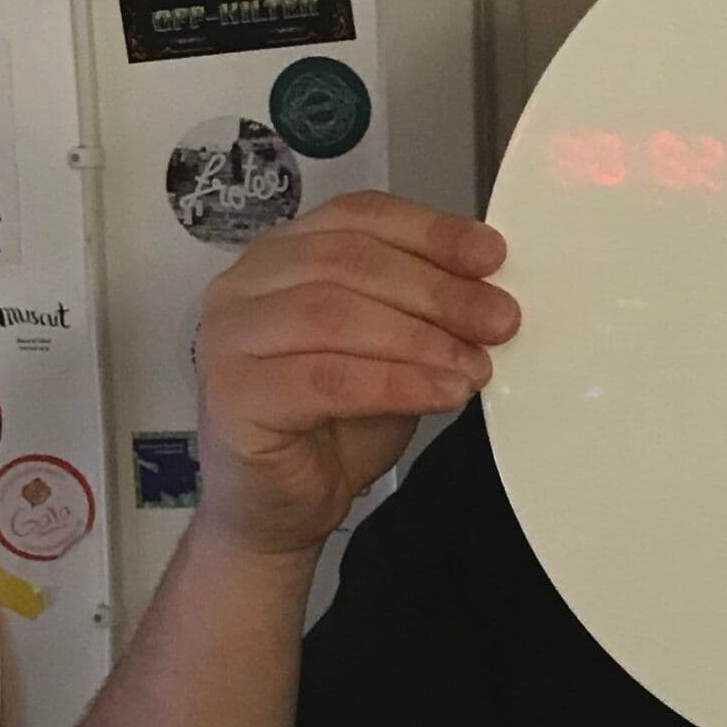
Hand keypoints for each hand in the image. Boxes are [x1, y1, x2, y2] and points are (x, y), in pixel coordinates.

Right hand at [194, 191, 519, 561]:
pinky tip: (441, 392)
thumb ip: (427, 313)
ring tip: (474, 364)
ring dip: (421, 338)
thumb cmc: (330, 427)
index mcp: (283, 255)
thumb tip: (491, 291)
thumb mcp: (396, 353)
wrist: (281, 509)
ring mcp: (228, 338)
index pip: (358, 217)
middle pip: (351, 262)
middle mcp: (245, 286)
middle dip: (438, 290)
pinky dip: (395, 382)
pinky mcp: (234, 394)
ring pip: (335, 314)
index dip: (431, 232)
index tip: (491, 255)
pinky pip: (326, 377)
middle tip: (498, 318)